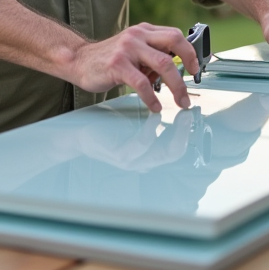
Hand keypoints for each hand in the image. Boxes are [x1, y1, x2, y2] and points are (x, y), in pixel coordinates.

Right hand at [69, 22, 199, 112]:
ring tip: (180, 101)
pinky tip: (155, 106)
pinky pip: (142, 83)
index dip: (190, 51)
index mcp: (144, 30)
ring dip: (177, 86)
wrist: (78, 61)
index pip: (175, 35)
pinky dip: (152, 98)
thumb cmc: (108, 59)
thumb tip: (177, 71)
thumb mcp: (133, 51)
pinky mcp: (117, 65)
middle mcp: (137, 35)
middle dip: (189, 64)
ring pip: (163, 64)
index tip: (196, 68)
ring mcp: (127, 48)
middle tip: (193, 84)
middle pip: (174, 44)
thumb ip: (152, 56)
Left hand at [77, 105, 192, 169]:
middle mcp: (142, 161)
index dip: (185, 135)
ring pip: (161, 153)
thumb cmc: (105, 128)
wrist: (79, 133)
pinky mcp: (120, 156)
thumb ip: (149, 123)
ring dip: (174, 134)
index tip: (189, 116)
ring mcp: (132, 161)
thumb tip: (165, 108)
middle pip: (172, 154)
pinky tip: (155, 117)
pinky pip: (141, 144)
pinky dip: (152, 131)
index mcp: (146, 155)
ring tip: (179, 116)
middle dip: (185, 135)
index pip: (174, 150)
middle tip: (189, 116)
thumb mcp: (131, 125)